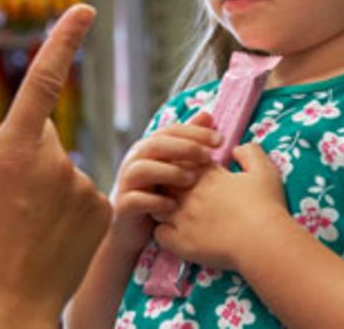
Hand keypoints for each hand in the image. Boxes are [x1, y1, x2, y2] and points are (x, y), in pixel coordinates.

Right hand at [0, 5, 110, 328]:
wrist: (10, 303)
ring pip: (65, 169)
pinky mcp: (103, 208)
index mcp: (13, 149)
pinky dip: (71, 210)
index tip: (85, 10)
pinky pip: (87, 195)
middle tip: (9, 200)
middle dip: (28, 155)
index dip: (65, 40)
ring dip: (49, 188)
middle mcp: (53, 160)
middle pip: (43, 136)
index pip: (43, 81)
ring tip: (29, 227)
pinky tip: (53, 237)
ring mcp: (82, 185)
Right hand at [109, 111, 218, 253]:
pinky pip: (136, 199)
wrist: (135, 228)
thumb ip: (189, 141)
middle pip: (156, 144)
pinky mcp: (124, 205)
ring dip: (169, 172)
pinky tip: (174, 206)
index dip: (196, 132)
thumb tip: (207, 115)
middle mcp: (135, 160)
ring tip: (192, 179)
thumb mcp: (175, 165)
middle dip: (184, 148)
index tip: (220, 140)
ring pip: (142, 169)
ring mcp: (127, 182)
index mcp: (149, 147)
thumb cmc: (160, 193)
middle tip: (209, 156)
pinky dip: (155, 201)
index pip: (172, 130)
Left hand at [154, 143, 287, 271]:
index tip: (195, 175)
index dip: (186, 167)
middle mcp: (190, 193)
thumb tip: (237, 148)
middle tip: (183, 193)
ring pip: (158, 206)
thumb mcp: (265, 171)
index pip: (184, 162)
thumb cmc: (266, 205)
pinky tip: (175, 234)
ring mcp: (182, 218)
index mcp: (207, 176)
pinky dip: (164, 233)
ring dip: (164, 207)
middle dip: (171, 185)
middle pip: (166, 181)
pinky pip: (159, 234)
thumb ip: (250, 153)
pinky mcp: (181, 242)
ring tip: (177, 214)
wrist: (263, 240)